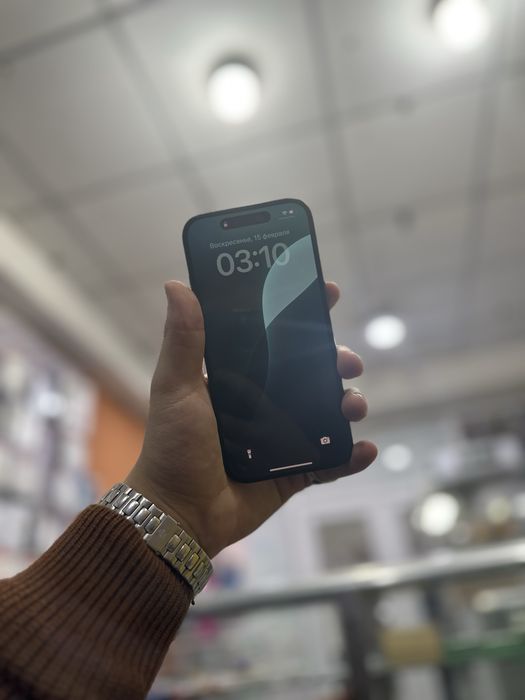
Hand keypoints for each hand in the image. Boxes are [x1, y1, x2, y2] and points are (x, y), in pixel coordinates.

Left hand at [127, 281, 376, 557]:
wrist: (179, 513)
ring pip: (326, 413)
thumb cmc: (172, 446)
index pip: (274, 337)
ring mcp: (280, 439)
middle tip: (347, 362)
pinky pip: (329, 463)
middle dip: (336, 362)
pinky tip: (366, 450)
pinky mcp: (291, 473)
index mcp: (238, 378)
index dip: (301, 315)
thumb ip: (182, 340)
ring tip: (354, 407)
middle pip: (310, 373)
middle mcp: (262, 402)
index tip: (328, 294)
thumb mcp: (175, 387)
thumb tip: (176, 284)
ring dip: (349, 405)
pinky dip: (350, 457)